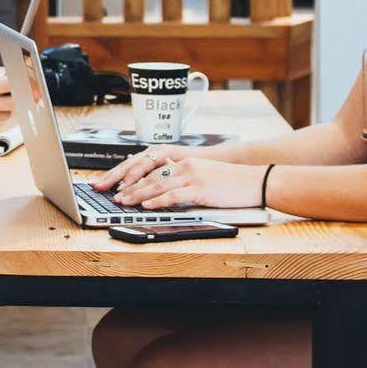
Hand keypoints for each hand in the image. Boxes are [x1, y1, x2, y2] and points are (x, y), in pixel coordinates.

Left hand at [98, 146, 262, 211]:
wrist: (255, 180)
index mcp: (184, 162)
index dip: (133, 177)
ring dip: (138, 194)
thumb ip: (185, 179)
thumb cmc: (231, 182)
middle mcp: (185, 166)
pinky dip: (158, 201)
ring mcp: (192, 177)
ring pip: (158, 185)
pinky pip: (174, 195)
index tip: (117, 185)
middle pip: (150, 176)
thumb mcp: (204, 175)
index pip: (152, 169)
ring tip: (123, 201)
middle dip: (128, 186)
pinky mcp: (200, 189)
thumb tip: (167, 190)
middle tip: (112, 194)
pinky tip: (147, 205)